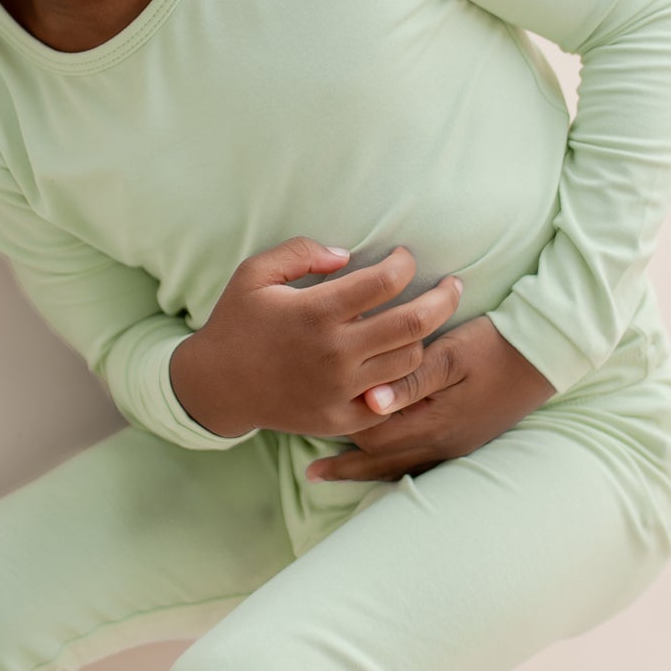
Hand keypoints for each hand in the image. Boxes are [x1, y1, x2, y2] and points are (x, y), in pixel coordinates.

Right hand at [181, 240, 466, 440]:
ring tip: (423, 322)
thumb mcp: (254, 273)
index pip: (385, 281)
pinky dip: (406, 381)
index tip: (404, 257)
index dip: (404, 263)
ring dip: (423, 337)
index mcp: (315, 312)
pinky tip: (407, 362)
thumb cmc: (237, 322)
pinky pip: (392, 400)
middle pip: (415, 323)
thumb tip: (347, 255)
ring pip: (409, 360)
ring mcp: (339, 389)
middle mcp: (334, 352)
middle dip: (444, 297)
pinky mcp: (340, 417)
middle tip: (454, 285)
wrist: (217, 386)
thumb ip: (300, 252)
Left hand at [303, 316, 556, 482]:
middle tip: (311, 470)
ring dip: (364, 473)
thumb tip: (369, 402)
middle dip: (347, 464)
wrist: (544, 354)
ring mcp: (455, 447)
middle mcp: (442, 444)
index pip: (373, 436)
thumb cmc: (493, 346)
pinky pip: (419, 466)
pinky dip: (391, 468)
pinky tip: (379, 467)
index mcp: (435, 423)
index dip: (342, 429)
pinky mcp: (464, 442)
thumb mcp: (451, 354)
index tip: (314, 422)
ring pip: (399, 470)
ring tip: (331, 477)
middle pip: (381, 461)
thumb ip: (410, 379)